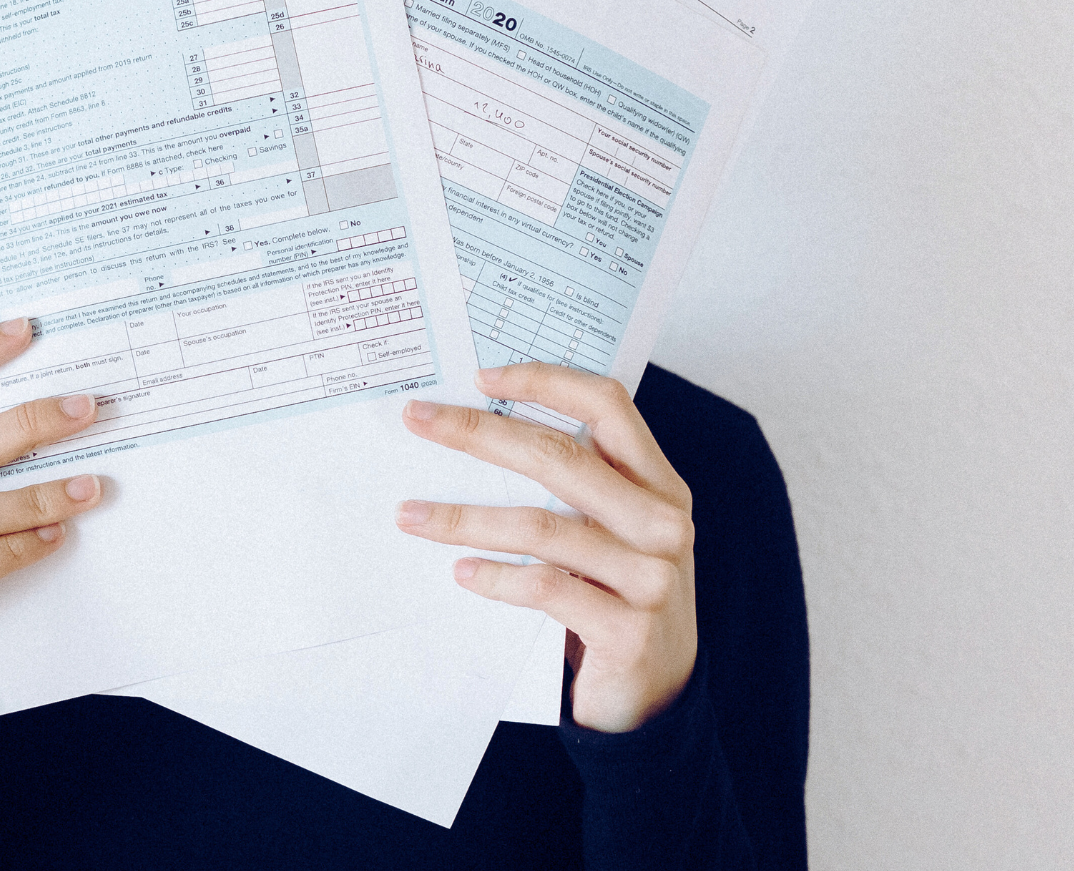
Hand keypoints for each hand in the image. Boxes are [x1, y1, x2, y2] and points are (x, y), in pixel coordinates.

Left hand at [397, 363, 695, 732]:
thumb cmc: (619, 599)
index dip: (546, 381)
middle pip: (560, 457)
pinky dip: (495, 578)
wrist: (656, 698)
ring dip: (464, 518)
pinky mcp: (627, 628)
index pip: (608, 406)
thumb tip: (483, 431)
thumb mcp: (614, 534)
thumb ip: (578, 489)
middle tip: (420, 421)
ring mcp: (650, 576)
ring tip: (411, 514)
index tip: (482, 376)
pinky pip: (545, 588)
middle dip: (478, 434)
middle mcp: (662, 522)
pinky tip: (460, 573)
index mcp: (659, 484)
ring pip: (541, 527)